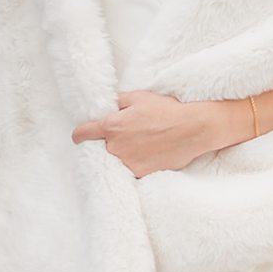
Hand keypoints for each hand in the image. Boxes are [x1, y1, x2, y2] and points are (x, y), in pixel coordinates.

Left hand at [71, 88, 238, 175]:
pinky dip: (134, 166)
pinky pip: (129, 172)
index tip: (81, 137)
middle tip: (126, 138)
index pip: (82, 134)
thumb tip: (109, 108)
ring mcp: (127, 163)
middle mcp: (115, 147)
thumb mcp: (138, 97)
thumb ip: (117, 103)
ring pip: (114, 162)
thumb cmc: (167, 110)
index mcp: (111, 126)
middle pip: (99, 149)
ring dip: (121, 156)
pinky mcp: (140, 174)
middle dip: (108, 144)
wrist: (192, 129)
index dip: (80, 135)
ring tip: (139, 147)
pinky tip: (146, 156)